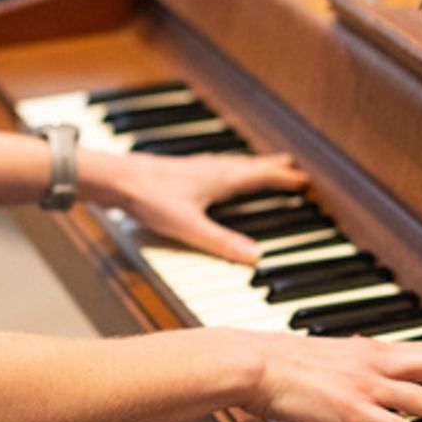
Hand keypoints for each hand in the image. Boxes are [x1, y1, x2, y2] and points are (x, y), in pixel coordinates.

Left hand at [80, 149, 308, 262]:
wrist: (117, 179)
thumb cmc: (150, 196)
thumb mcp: (191, 228)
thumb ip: (223, 243)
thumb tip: (255, 257)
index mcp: (220, 178)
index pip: (261, 176)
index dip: (283, 179)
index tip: (304, 181)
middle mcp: (211, 168)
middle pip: (250, 166)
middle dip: (272, 167)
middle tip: (291, 167)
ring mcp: (196, 168)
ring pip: (233, 164)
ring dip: (252, 166)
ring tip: (262, 167)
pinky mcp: (181, 172)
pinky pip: (216, 167)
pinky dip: (229, 169)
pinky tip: (217, 174)